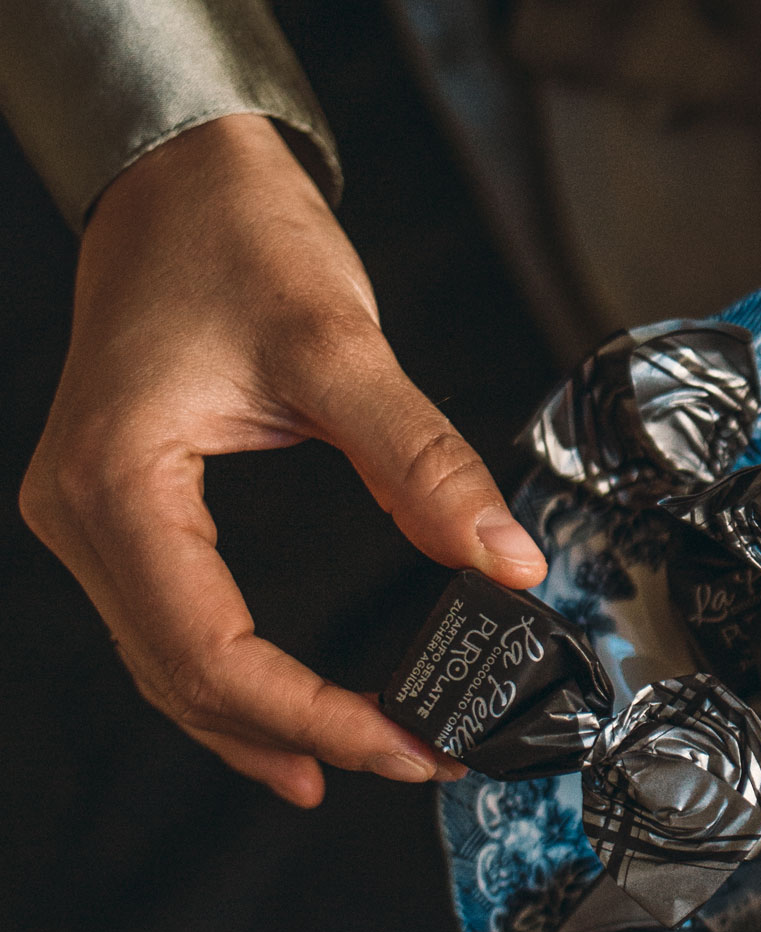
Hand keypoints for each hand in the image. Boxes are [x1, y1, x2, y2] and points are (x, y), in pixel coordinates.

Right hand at [20, 114, 546, 807]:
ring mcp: (91, 514)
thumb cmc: (234, 235)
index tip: (408, 739)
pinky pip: (170, 625)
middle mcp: (83, 512)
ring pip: (170, 667)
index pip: (213, 653)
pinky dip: (235, 681)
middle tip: (413, 755)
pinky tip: (290, 717)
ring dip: (265, 723)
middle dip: (302, 733)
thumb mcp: (339, 345)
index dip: (315, 715)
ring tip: (364, 757)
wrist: (178, 174)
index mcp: (119, 482)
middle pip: (185, 679)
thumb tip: (506, 564)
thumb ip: (423, 463)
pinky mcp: (120, 506)